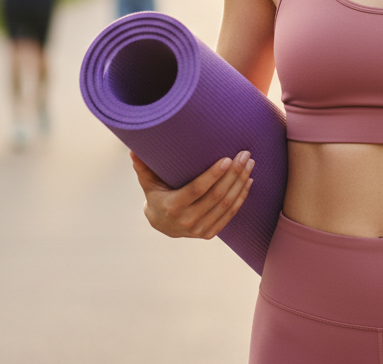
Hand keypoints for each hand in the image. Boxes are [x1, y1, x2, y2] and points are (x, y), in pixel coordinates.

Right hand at [131, 150, 254, 239]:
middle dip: (234, 174)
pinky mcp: (209, 234)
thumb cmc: (156, 196)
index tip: (228, 159)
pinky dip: (241, 197)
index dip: (213, 175)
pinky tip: (248, 181)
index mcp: (172, 207)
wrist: (161, 225)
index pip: (197, 189)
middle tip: (244, 155)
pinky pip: (230, 214)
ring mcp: (199, 230)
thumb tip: (133, 149)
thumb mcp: (148, 183)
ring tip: (249, 164)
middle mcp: (187, 221)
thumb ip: (143, 167)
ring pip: (226, 205)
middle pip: (217, 196)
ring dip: (241, 183)